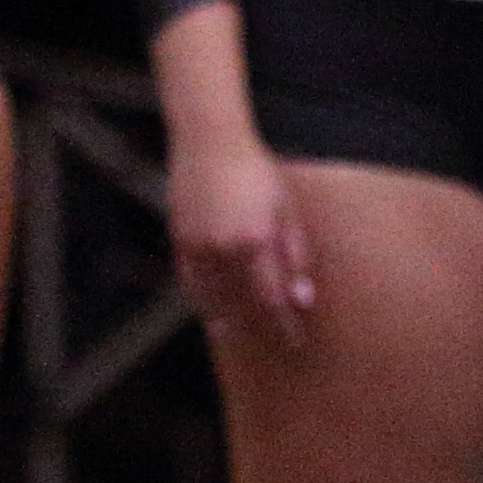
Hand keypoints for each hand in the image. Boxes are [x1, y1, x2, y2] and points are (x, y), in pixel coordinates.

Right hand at [171, 123, 320, 352]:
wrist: (209, 140)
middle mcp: (223, 249)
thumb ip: (295, 255)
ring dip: (229, 319)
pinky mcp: (179, 239)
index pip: (272, 299)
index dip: (285, 324)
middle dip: (261, 326)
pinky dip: (202, 299)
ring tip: (240, 334)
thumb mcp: (285, 207)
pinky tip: (212, 309)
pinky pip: (190, 282)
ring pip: (213, 299)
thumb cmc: (255, 169)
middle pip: (242, 305)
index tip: (297, 339)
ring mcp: (197, 246)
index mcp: (255, 240)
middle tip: (275, 341)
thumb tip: (303, 299)